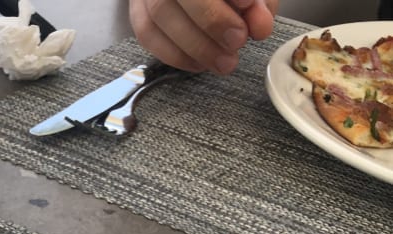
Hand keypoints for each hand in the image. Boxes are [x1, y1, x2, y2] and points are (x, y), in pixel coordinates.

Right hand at [128, 0, 278, 74]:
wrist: (201, 0)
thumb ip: (258, 1)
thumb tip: (260, 25)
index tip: (248, 3)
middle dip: (211, 20)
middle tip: (238, 41)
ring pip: (158, 14)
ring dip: (195, 46)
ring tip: (225, 62)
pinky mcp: (137, 8)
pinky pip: (147, 33)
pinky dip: (175, 54)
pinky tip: (200, 63)